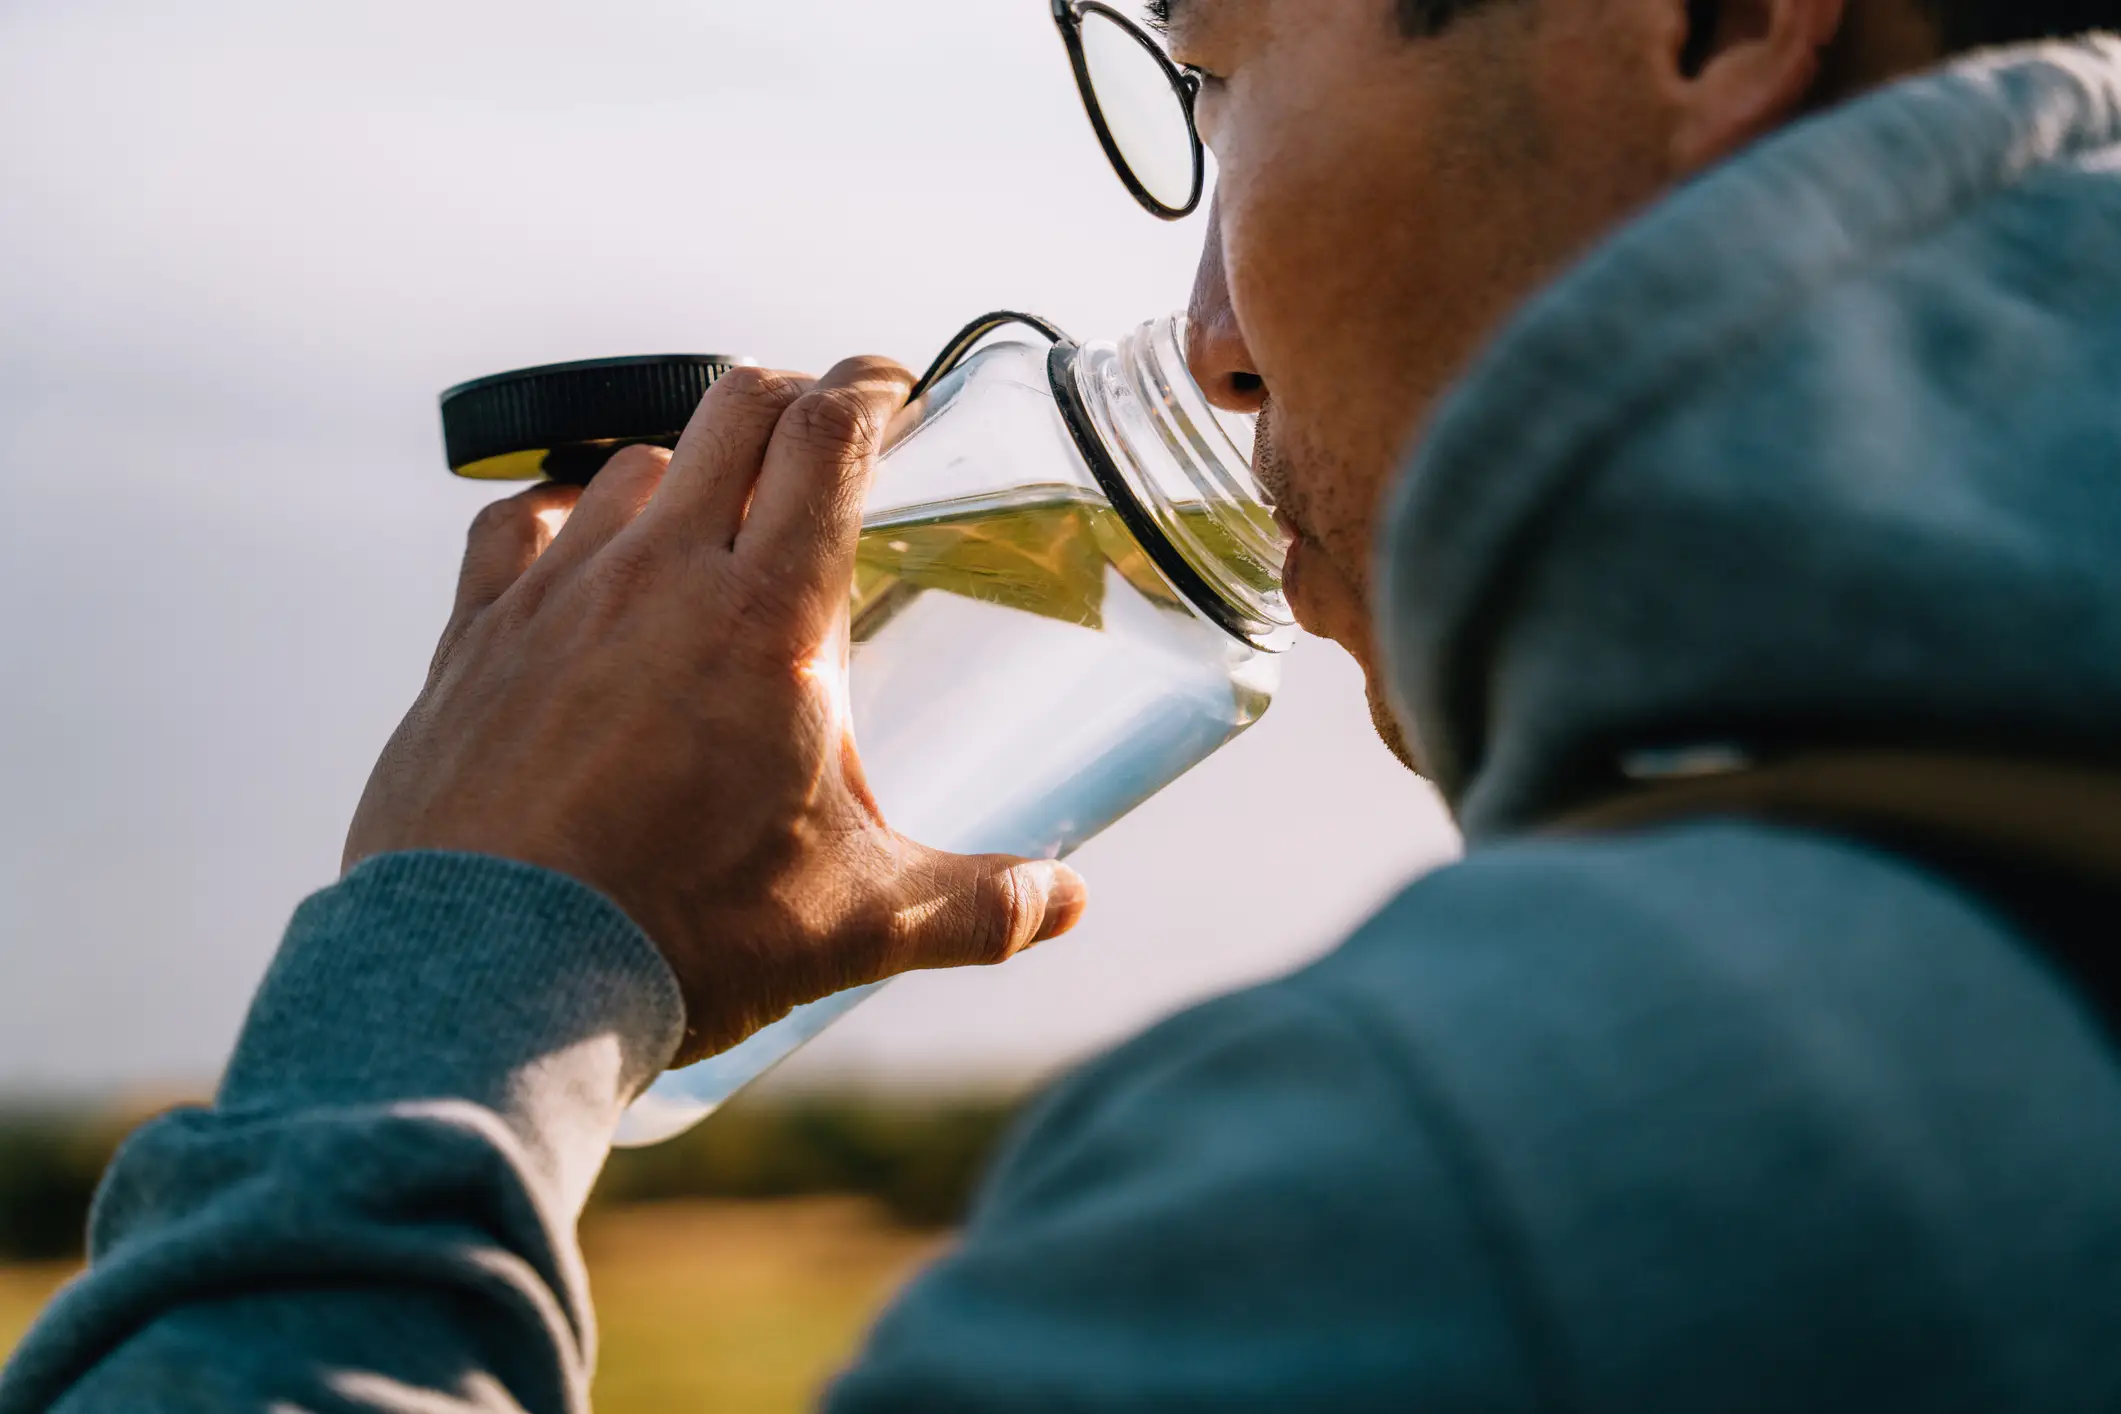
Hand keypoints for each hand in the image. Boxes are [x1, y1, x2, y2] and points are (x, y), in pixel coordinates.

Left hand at [345, 358, 1088, 1064]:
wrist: (490, 977)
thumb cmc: (681, 939)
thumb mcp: (854, 923)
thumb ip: (976, 907)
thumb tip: (1065, 903)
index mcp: (768, 621)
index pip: (830, 441)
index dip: (870, 389)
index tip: (891, 386)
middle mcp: (660, 576)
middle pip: (734, 412)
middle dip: (791, 400)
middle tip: (822, 434)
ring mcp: (555, 595)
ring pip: (629, 463)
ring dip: (684, 467)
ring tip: (710, 516)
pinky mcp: (474, 637)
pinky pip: (513, 525)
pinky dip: (559, 515)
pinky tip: (574, 547)